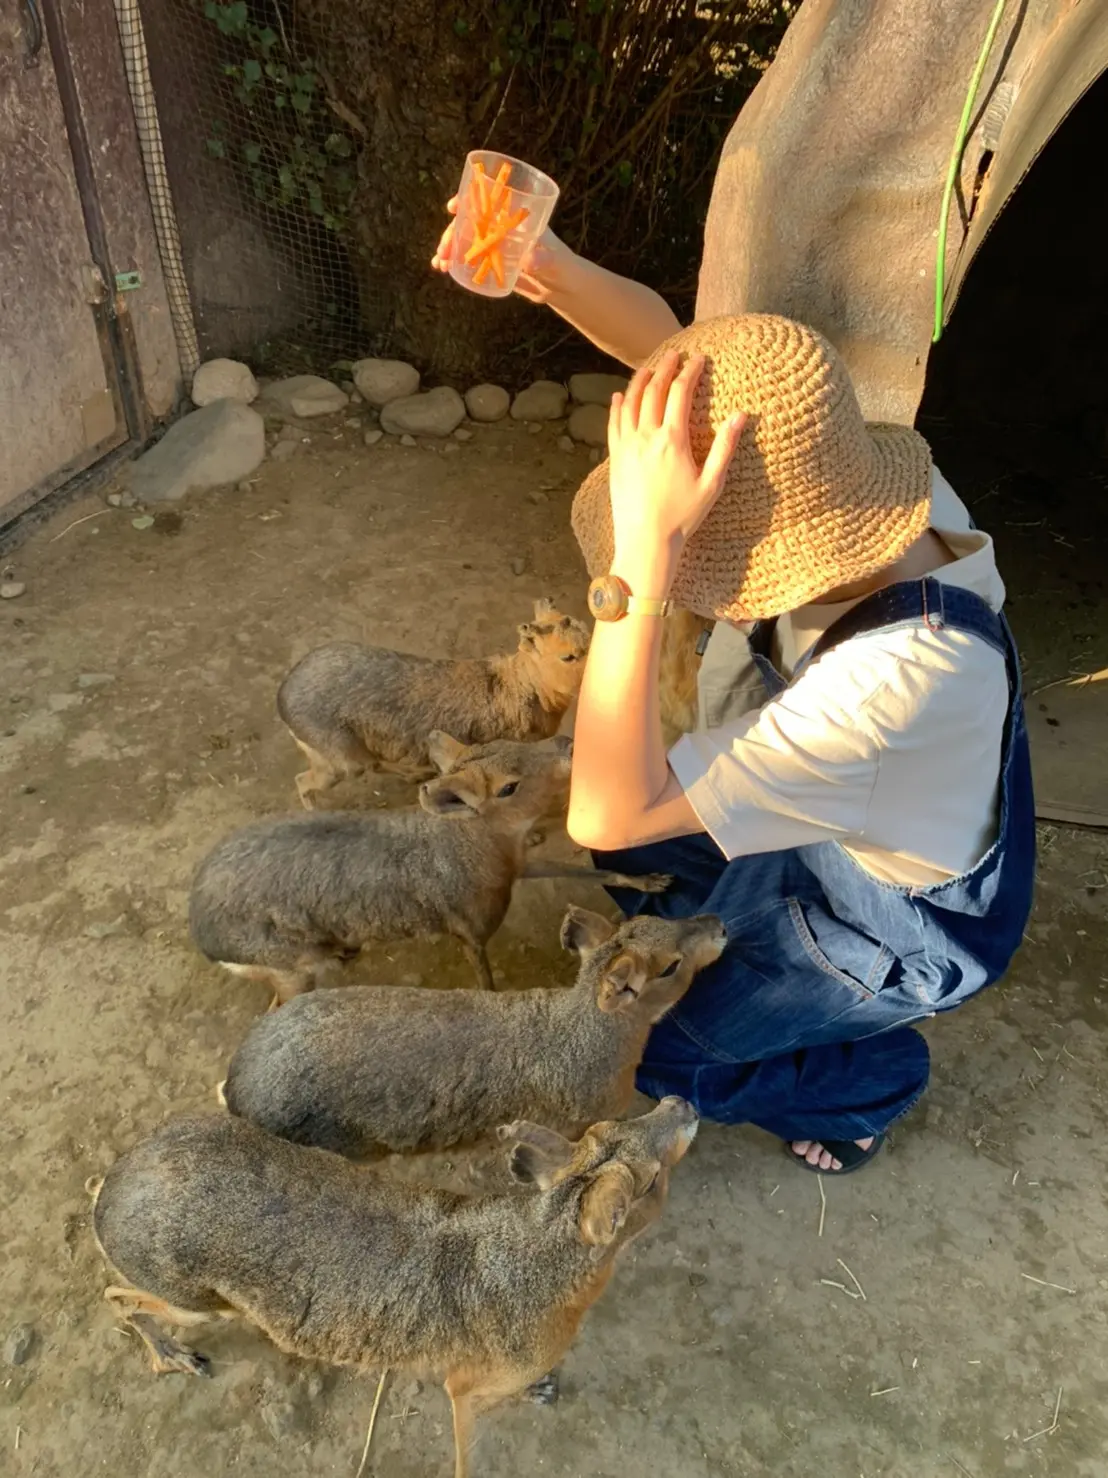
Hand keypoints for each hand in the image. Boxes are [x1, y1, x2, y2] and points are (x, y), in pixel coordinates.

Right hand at [430, 196, 570, 302]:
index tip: (453, 207)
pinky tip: (442, 268)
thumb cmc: (562, 266)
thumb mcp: (554, 261)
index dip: (468, 200)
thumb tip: (530, 262)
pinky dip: (454, 261)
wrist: (560, 287)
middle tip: (444, 251)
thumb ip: (543, 260)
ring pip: (464, 239)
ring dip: (449, 248)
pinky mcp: (490, 262)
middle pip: (470, 222)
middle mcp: (501, 227)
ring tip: (440, 264)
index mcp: (515, 217)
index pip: (488, 202)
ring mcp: (494, 244)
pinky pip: (468, 257)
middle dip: (453, 233)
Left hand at [608, 349, 745, 592]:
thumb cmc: (682, 517)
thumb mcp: (712, 483)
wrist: (645, 541)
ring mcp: (627, 446)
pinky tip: (620, 396)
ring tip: (650, 368)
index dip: (690, 371)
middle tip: (675, 355)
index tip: (699, 359)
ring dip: (640, 380)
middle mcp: (646, 437)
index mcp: (673, 440)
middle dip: (666, 368)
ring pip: (630, 402)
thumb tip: (741, 415)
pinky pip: (614, 423)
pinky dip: (617, 406)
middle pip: (653, 390)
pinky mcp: (615, 458)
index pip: (680, 393)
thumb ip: (725, 447)